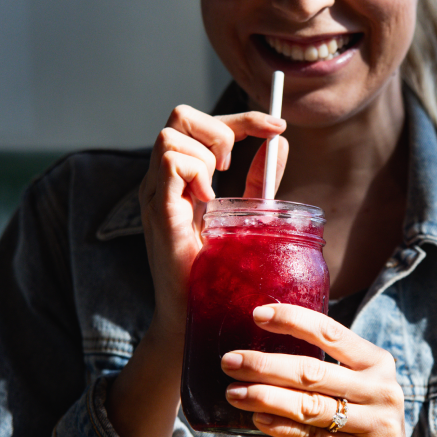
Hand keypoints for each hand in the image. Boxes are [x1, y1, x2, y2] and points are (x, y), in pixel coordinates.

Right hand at [107, 106, 284, 436]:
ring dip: (206, 154)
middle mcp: (165, 181)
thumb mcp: (246, 218)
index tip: (277, 125)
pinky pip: (169, 162)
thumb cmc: (217, 276)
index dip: (243, 116)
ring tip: (217, 193)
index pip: (202, 123)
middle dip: (219, 128)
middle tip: (235, 165)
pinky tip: (207, 202)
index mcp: (184, 179)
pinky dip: (195, 171)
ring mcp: (157, 194)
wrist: (195, 319)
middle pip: (180, 116)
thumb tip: (280, 142)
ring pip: (173, 135)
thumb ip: (261, 181)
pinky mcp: (158, 211)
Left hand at [220, 304, 436, 436]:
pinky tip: (256, 420)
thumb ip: (328, 369)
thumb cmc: (364, 427)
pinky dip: (280, 428)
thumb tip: (265, 346)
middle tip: (230, 361)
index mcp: (377, 364)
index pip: (331, 333)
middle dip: (266, 365)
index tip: (257, 314)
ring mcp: (372, 425)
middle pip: (313, 372)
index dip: (293, 320)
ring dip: (265, 397)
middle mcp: (379, 390)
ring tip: (233, 392)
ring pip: (308, 406)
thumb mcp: (359, 390)